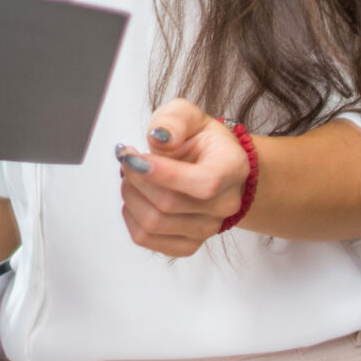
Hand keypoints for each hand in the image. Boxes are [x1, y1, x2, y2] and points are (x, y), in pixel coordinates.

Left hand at [112, 97, 248, 258]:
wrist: (210, 165)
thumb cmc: (198, 139)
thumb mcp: (187, 115)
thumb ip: (174, 120)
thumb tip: (160, 137)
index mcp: (232, 168)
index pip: (204, 182)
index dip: (163, 173)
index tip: (133, 156)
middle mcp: (225, 203)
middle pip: (169, 205)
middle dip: (136, 179)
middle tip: (127, 159)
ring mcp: (208, 228)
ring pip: (154, 223)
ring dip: (130, 196)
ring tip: (130, 176)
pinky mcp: (187, 245)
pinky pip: (147, 239)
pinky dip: (130, 217)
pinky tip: (135, 197)